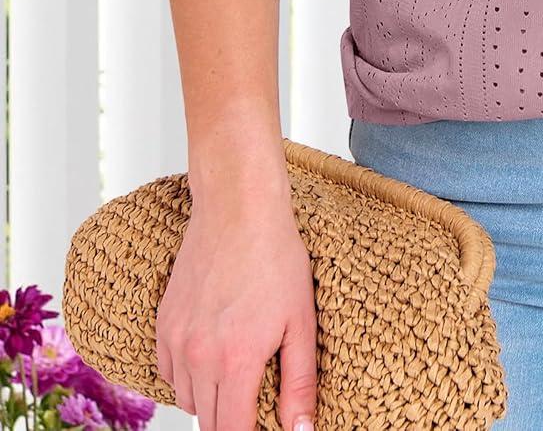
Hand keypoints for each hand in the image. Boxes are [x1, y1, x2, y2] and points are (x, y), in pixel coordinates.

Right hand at [156, 174, 317, 430]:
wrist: (238, 209)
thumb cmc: (276, 258)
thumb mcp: (301, 321)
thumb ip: (300, 383)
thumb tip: (302, 430)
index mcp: (237, 362)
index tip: (263, 425)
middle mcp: (199, 358)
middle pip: (208, 421)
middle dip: (233, 420)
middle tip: (256, 400)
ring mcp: (177, 340)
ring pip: (187, 399)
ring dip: (211, 400)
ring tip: (238, 376)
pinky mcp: (164, 322)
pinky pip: (169, 372)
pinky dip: (188, 376)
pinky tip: (212, 358)